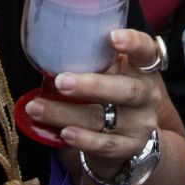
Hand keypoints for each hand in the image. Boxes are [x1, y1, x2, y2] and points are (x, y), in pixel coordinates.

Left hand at [26, 29, 168, 163]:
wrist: (126, 134)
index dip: (134, 43)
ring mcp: (140, 124)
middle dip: (91, 86)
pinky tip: (63, 132)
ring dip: (66, 113)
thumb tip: (47, 47)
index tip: (113, 37)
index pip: (146, 50)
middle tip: (60, 81)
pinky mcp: (129, 147)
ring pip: (103, 117)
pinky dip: (82, 139)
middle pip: (126, 90)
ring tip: (37, 108)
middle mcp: (147, 95)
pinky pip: (103, 144)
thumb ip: (93, 59)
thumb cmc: (109, 91)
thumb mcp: (109, 72)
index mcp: (142, 69)